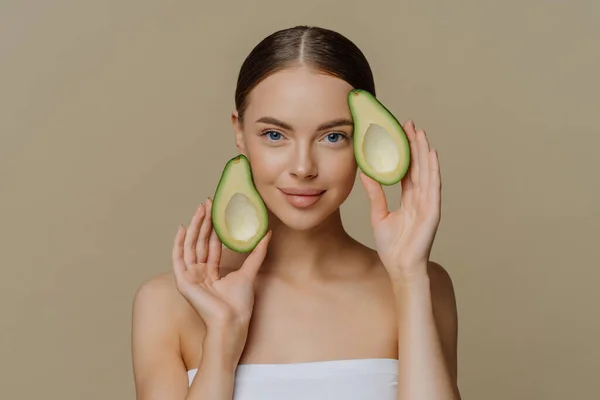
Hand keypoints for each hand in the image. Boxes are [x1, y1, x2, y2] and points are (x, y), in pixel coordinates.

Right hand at [172, 198, 271, 357]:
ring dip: (194, 226)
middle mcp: (199, 273)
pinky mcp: (183, 281)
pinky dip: (178, 243)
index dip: (214, 227)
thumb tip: (267, 233)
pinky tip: (181, 227)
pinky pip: (178, 258)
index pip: (212, 245)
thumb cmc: (239, 304)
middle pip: (200, 242)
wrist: (232, 321)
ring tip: (199, 208)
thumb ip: (257, 252)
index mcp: (212, 273)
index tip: (217, 209)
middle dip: (204, 221)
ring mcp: (190, 277)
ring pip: (190, 245)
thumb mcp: (249, 271)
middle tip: (208, 202)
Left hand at [360, 120, 440, 280]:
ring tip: (420, 132)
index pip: (407, 170)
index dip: (404, 152)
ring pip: (426, 172)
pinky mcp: (432, 211)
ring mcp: (428, 204)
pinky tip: (431, 154)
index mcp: (409, 199)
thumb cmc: (392, 246)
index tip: (398, 133)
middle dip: (414, 144)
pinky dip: (433, 170)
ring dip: (424, 151)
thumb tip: (365, 173)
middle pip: (418, 166)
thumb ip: (375, 194)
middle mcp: (420, 198)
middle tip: (408, 124)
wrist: (400, 268)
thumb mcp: (378, 215)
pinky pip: (433, 187)